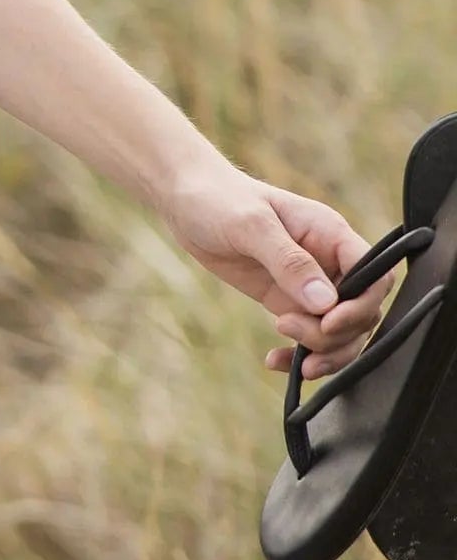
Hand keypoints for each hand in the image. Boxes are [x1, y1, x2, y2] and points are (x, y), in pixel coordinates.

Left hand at [156, 155, 378, 377]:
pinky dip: (297, 354)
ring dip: (322, 352)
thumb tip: (325, 302)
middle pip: (361, 313)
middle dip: (334, 334)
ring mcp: (309, 285)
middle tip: (288, 327)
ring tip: (292, 360)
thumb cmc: (219, 198)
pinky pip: (307, 336)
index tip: (328, 322)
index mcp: (331, 235)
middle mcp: (329, 262)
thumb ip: (289, 262)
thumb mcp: (252, 225)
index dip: (360, 307)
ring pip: (339, 332)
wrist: (186, 200)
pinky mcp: (286, 300)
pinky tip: (274, 360)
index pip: (374, 278)